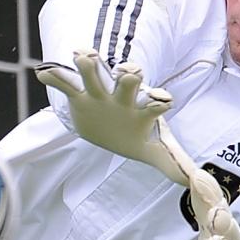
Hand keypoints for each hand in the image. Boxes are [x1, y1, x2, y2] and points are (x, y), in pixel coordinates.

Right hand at [34, 49, 204, 187]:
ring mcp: (100, 92)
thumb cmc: (137, 133)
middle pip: (127, 80)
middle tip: (128, 71)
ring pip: (94, 72)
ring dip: (89, 63)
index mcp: (142, 109)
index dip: (160, 100)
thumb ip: (173, 162)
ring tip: (83, 56)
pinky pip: (65, 83)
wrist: (110, 125)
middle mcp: (122, 96)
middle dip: (128, 73)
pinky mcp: (78, 95)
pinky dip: (54, 77)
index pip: (154, 101)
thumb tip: (196, 183)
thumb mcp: (155, 149)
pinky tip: (43, 74)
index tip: (163, 100)